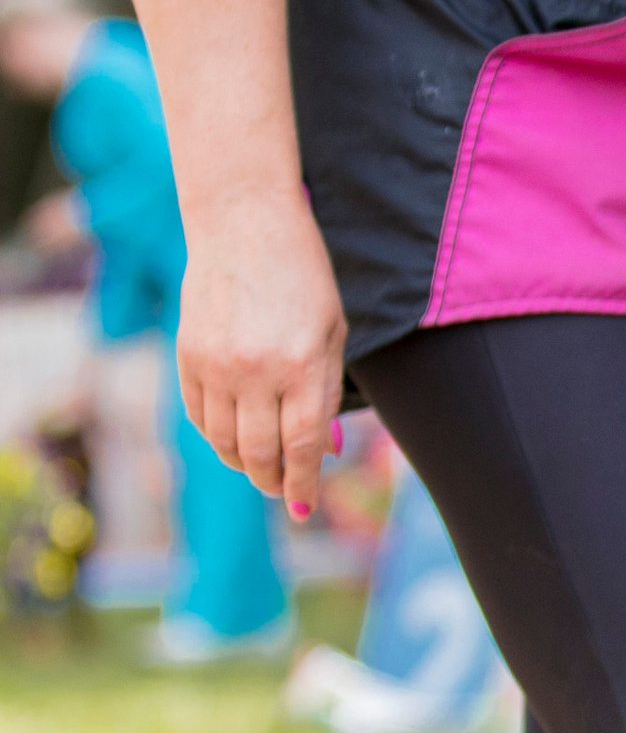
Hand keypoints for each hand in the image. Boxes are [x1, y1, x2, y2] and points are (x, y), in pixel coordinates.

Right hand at [176, 194, 346, 516]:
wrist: (244, 225)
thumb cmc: (302, 276)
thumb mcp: (332, 330)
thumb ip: (325, 391)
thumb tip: (321, 452)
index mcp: (302, 365)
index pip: (301, 446)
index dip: (303, 483)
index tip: (304, 507)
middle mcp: (256, 371)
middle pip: (258, 454)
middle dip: (273, 480)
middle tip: (282, 488)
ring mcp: (216, 365)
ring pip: (223, 441)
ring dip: (242, 463)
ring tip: (259, 465)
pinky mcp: (187, 356)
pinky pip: (199, 415)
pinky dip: (215, 434)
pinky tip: (231, 435)